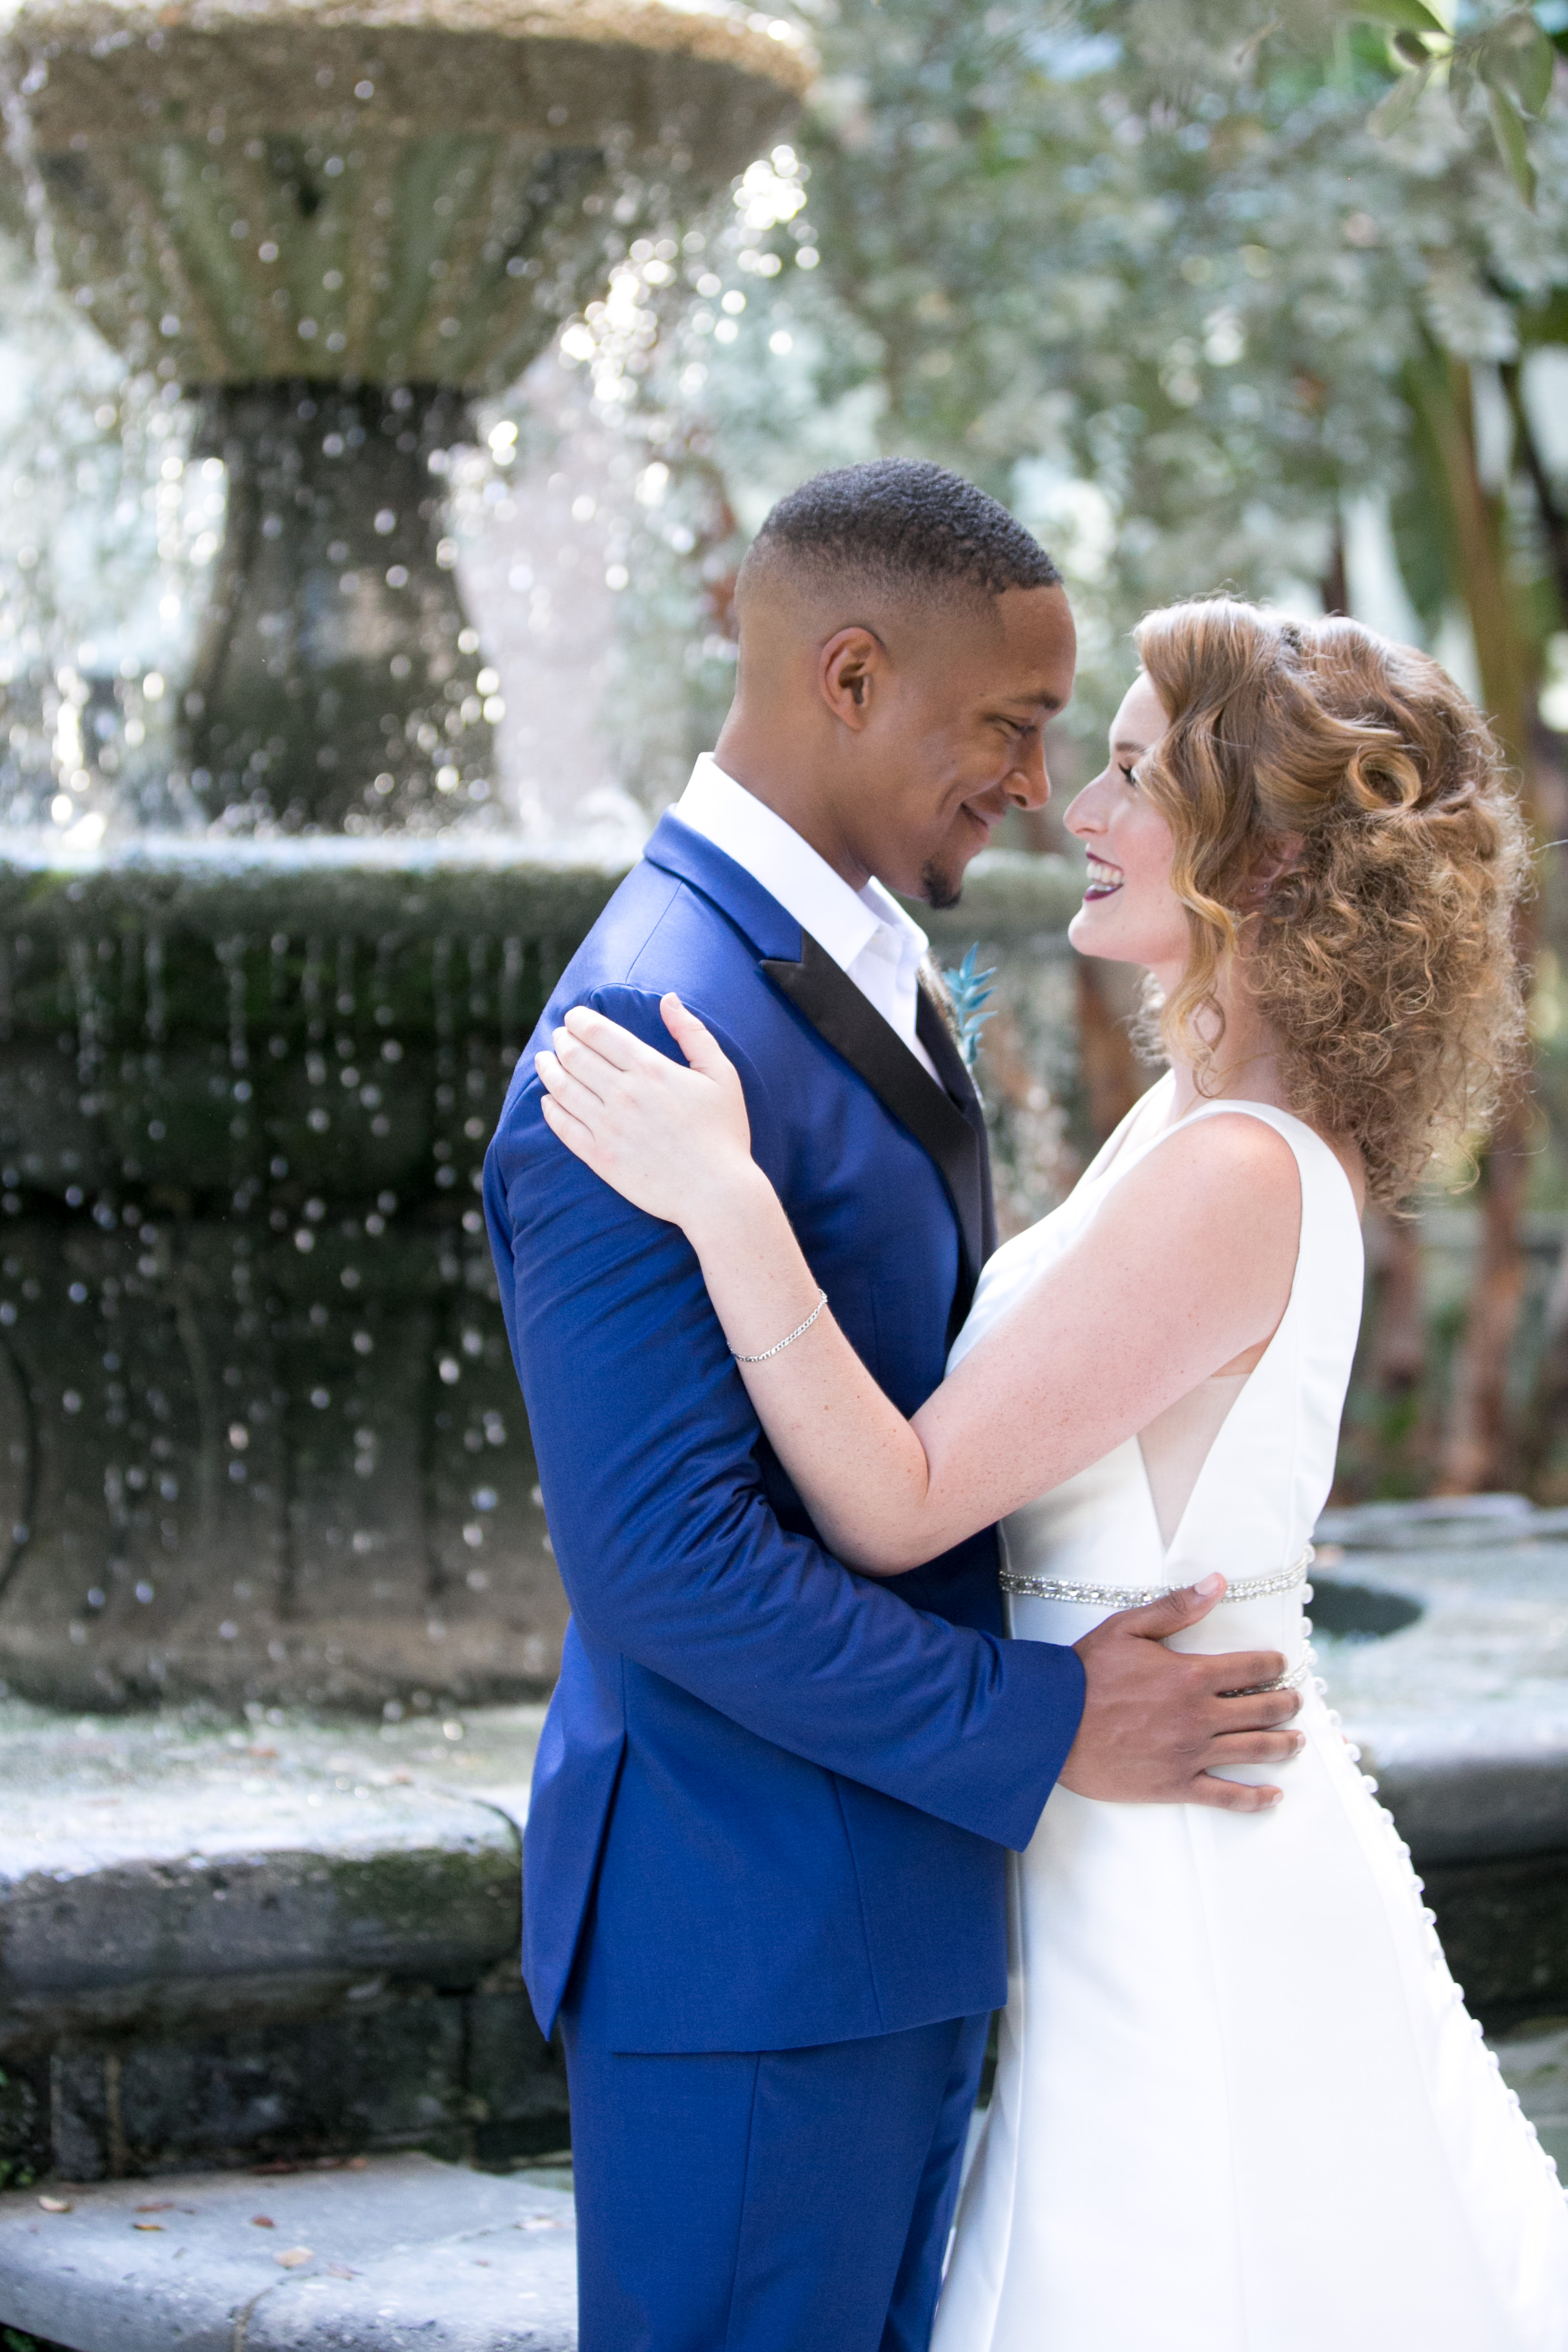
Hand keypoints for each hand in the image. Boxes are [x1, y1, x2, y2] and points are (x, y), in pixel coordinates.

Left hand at [537, 994, 756, 1228]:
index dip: (579, 1020)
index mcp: (650, 1069)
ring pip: (562, 1088)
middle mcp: (623, 1094)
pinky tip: (547, 1100)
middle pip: (575, 1056)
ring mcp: (608, 1127)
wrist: (717, 1193)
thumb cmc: (724, 1133)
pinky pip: (563, 1127)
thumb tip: (669, 999)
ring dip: (548, 1069)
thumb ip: (693, 1033)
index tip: (574, 1018)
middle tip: (558, 1037)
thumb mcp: (721, 1075)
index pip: (599, 1033)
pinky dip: (549, 1108)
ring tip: (544, 1060)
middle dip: (561, 1041)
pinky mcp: (599, 1158)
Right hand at [1059, 1573, 1303, 1812]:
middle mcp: (1199, 1716)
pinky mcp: (1176, 1785)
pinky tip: (1273, 1797)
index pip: (1250, 1669)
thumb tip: (1217, 1583)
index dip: (1272, 1665)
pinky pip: (1227, 1796)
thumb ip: (1176, 1608)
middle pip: (1261, 1710)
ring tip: (1297, 1740)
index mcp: (1190, 1676)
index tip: (1281, 1664)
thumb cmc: (1085, 1673)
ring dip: (1283, 1745)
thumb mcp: (1127, 1628)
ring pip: (1253, 1751)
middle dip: (1286, 1703)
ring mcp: (1191, 1754)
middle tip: (1296, 1700)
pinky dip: (1256, 1799)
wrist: (1051, 1724)